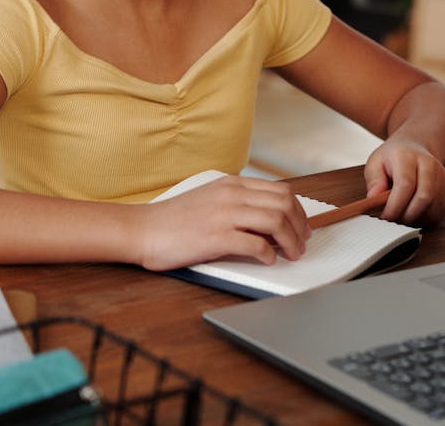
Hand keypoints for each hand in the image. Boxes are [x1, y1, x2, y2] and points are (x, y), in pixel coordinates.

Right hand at [134, 176, 311, 271]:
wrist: (143, 229)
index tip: (302, 227)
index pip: (281, 190)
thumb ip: (237, 203)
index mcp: (231, 184)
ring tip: (291, 255)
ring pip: (276, 221)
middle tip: (301, 244)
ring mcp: (224, 215)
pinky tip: (267, 261)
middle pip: (285, 204)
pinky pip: (256, 245)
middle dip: (300, 227)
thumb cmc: (173, 220)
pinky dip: (269, 255)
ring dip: (291, 242)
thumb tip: (268, 221)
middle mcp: (231, 195)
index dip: (299, 211)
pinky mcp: (216, 238)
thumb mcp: (209, 199)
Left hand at [363, 139, 444, 224]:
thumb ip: (374, 180)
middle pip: (424, 197)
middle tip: (393, 220)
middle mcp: (428, 165)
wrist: (415, 148)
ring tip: (402, 217)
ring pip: (434, 208)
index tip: (386, 216)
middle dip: (407, 215)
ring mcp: (441, 177)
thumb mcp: (375, 163)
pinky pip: (440, 212)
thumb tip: (374, 198)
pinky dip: (426, 220)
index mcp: (407, 156)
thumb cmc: (393, 158)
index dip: (395, 205)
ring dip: (416, 220)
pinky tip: (414, 216)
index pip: (406, 184)